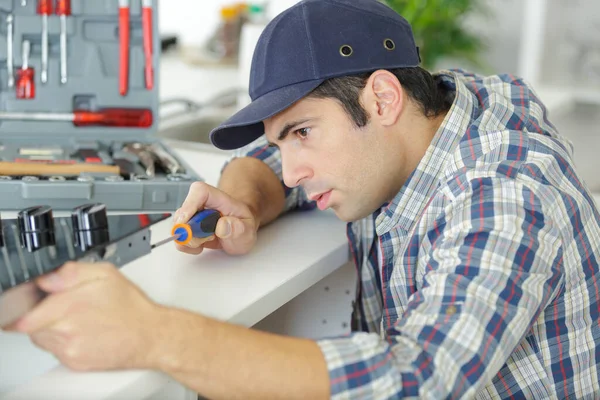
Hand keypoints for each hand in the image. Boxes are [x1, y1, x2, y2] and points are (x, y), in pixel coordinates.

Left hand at [5, 261, 161, 371]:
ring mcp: (69, 349)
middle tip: (66, 306)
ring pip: (42, 338)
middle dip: (42, 314)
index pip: (25, 313)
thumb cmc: (131, 306)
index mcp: (70, 306)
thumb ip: (72, 271)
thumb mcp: (106, 274)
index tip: (34, 300)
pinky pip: (56, 350)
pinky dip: (64, 341)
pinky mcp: (75, 362)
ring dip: (52, 327)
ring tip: (78, 318)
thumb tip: (47, 278)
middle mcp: (66, 331)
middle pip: (31, 325)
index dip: (27, 305)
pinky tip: (84, 331)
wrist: (150, 336)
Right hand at [173, 181, 257, 255]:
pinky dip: (187, 245)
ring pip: (178, 225)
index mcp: (219, 198)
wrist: (240, 231)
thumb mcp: (248, 230)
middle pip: (183, 212)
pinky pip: (178, 236)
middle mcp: (203, 204)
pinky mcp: (188, 227)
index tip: (186, 223)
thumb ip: (239, 228)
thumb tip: (222, 225)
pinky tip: (200, 245)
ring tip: (207, 241)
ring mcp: (193, 215)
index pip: (200, 191)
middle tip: (202, 240)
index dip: (189, 205)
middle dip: (189, 231)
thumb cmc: (243, 226)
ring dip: (189, 239)